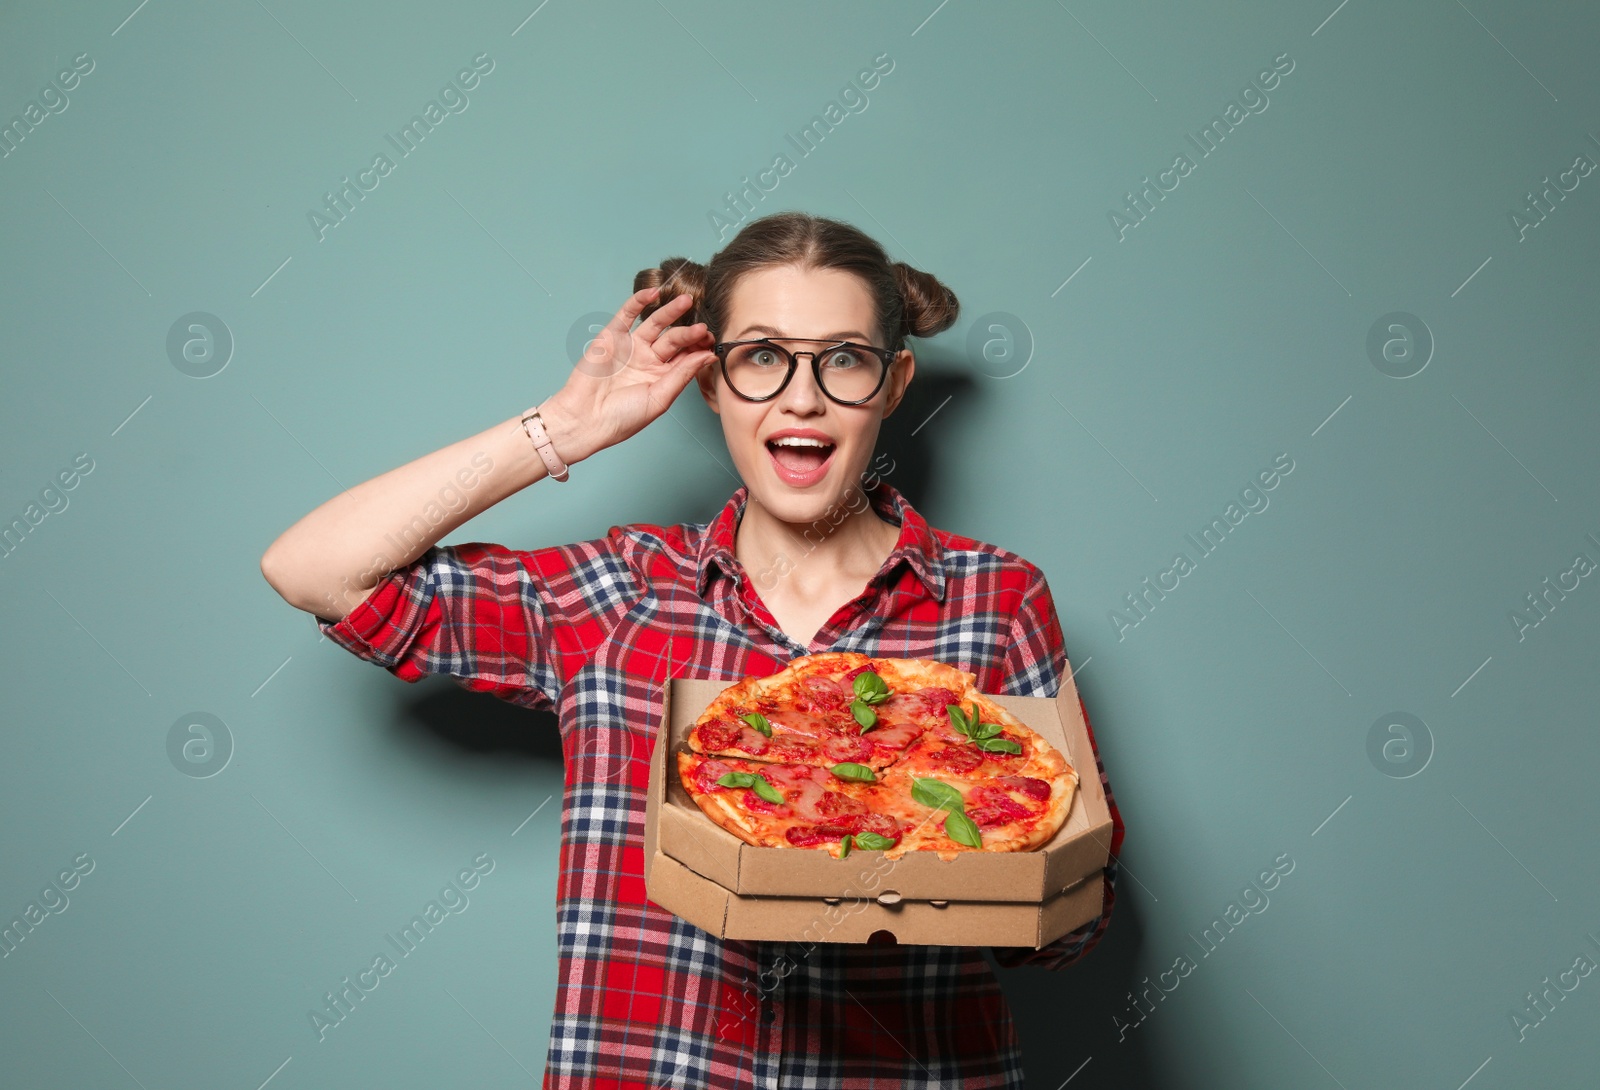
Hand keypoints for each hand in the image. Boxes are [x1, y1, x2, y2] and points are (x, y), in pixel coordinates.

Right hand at [537, 288, 716, 463]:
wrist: (586, 419)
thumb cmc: (622, 418)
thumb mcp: (660, 398)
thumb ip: (682, 375)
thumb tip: (707, 356)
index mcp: (662, 377)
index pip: (686, 357)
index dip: (699, 348)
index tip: (712, 343)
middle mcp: (648, 360)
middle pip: (675, 340)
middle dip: (689, 333)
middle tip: (702, 328)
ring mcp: (631, 347)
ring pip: (655, 323)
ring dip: (671, 311)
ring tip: (686, 301)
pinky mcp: (611, 336)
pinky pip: (627, 314)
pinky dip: (639, 302)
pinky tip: (654, 293)